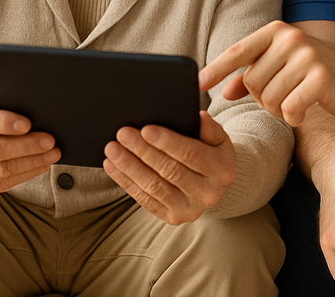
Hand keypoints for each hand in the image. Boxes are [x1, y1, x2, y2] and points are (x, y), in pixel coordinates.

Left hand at [102, 111, 236, 224]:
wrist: (214, 185)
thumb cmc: (211, 153)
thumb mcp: (218, 138)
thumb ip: (208, 127)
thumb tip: (197, 116)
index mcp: (222, 170)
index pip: (192, 154)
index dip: (168, 142)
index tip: (145, 129)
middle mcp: (209, 193)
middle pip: (169, 170)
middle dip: (142, 151)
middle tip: (122, 134)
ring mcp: (190, 209)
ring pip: (153, 186)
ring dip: (129, 167)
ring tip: (112, 148)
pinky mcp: (173, 218)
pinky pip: (145, 199)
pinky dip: (126, 182)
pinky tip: (113, 166)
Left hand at [199, 20, 334, 125]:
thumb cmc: (311, 73)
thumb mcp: (279, 67)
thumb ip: (251, 76)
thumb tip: (222, 92)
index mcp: (275, 31)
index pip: (238, 51)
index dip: (216, 69)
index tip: (196, 84)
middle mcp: (290, 39)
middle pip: (253, 82)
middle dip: (261, 99)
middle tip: (280, 98)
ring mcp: (308, 57)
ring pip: (269, 98)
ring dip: (278, 109)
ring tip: (293, 103)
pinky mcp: (321, 78)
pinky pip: (290, 108)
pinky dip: (292, 117)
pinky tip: (302, 112)